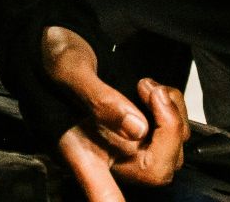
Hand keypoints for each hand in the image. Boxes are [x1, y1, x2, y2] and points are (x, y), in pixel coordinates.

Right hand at [42, 25, 189, 201]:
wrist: (56, 43)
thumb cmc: (52, 60)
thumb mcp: (70, 69)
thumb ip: (101, 99)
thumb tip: (138, 128)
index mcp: (81, 150)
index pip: (102, 194)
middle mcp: (108, 153)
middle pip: (154, 171)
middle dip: (169, 131)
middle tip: (153, 92)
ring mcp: (128, 142)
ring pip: (171, 150)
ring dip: (172, 114)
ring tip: (148, 85)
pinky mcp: (143, 128)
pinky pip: (176, 130)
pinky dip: (173, 105)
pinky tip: (153, 89)